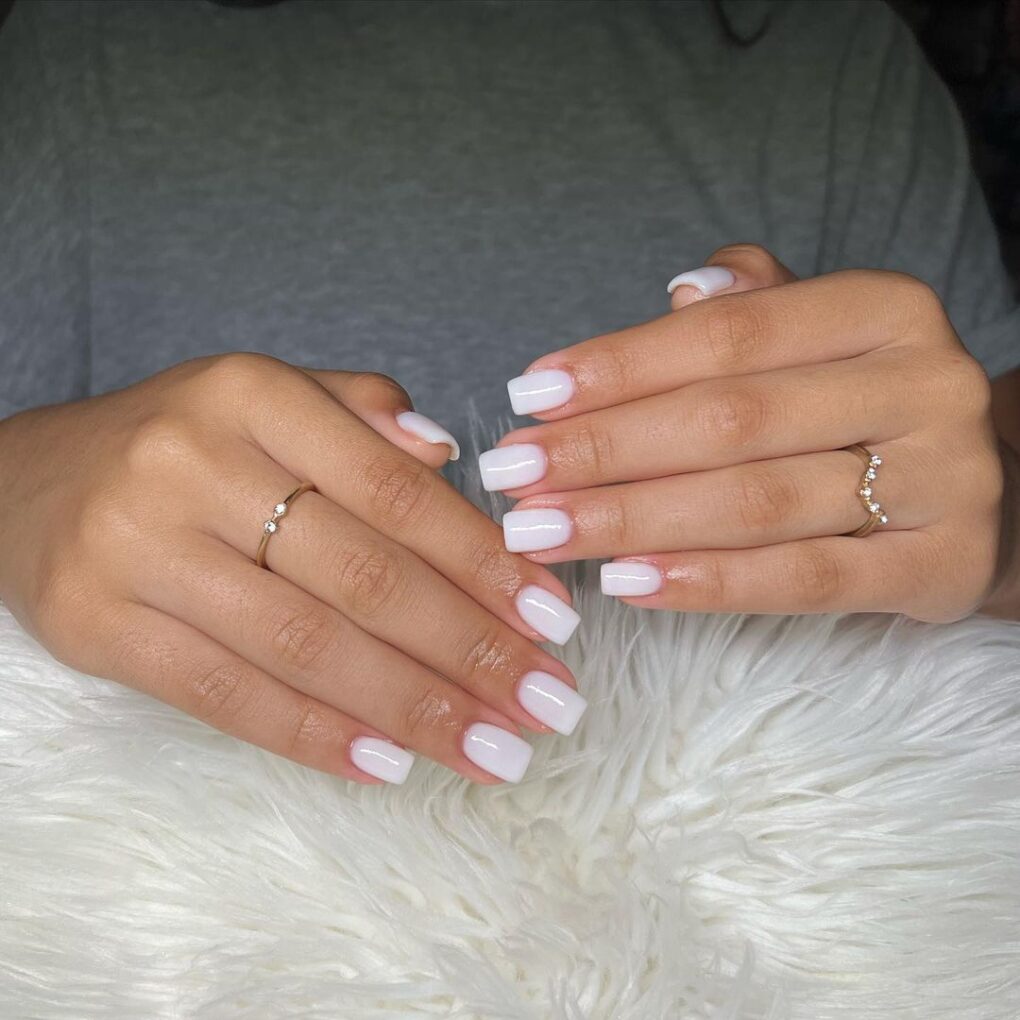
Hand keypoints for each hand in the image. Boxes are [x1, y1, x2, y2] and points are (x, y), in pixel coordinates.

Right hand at [0, 355, 584, 784]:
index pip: (397, 492)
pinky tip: (390, 764)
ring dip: (414, 708)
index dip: (484, 564)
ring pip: (305, 645)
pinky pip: (227, 696)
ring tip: (493, 750)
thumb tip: (453, 457)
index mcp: (253, 394)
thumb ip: (362, 413)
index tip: (552, 621)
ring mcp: (140, 548)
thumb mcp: (267, 397)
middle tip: (545, 702)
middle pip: (362, 576)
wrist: (31, 483)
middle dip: (470, 650)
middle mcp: (194, 463)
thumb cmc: (182, 445)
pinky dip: (316, 737)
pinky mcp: (100, 627)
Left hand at [481, 244, 1004, 622]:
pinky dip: (709, 583)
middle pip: (732, 420)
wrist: (972, 489)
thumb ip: (751, 308)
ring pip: (758, 503)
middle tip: (514, 474)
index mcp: (885, 309)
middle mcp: (925, 384)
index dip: (619, 365)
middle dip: (605, 450)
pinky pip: (807, 579)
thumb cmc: (855, 406)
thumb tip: (680, 292)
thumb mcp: (815, 337)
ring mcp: (944, 480)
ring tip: (544, 531)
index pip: (728, 334)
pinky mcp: (941, 566)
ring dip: (633, 520)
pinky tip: (626, 582)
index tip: (529, 395)